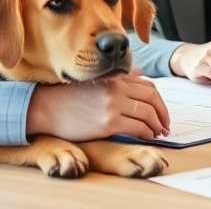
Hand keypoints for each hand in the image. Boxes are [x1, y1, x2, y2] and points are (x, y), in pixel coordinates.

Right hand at [26, 73, 170, 141]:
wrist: (45, 108)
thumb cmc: (68, 97)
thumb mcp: (95, 82)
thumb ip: (118, 79)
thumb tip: (140, 74)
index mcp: (114, 78)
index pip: (149, 87)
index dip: (160, 102)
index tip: (162, 113)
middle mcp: (116, 88)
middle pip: (152, 99)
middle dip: (162, 114)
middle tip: (165, 126)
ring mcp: (112, 105)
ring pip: (147, 114)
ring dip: (156, 125)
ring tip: (157, 133)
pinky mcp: (107, 123)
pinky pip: (137, 128)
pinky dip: (146, 133)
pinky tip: (146, 137)